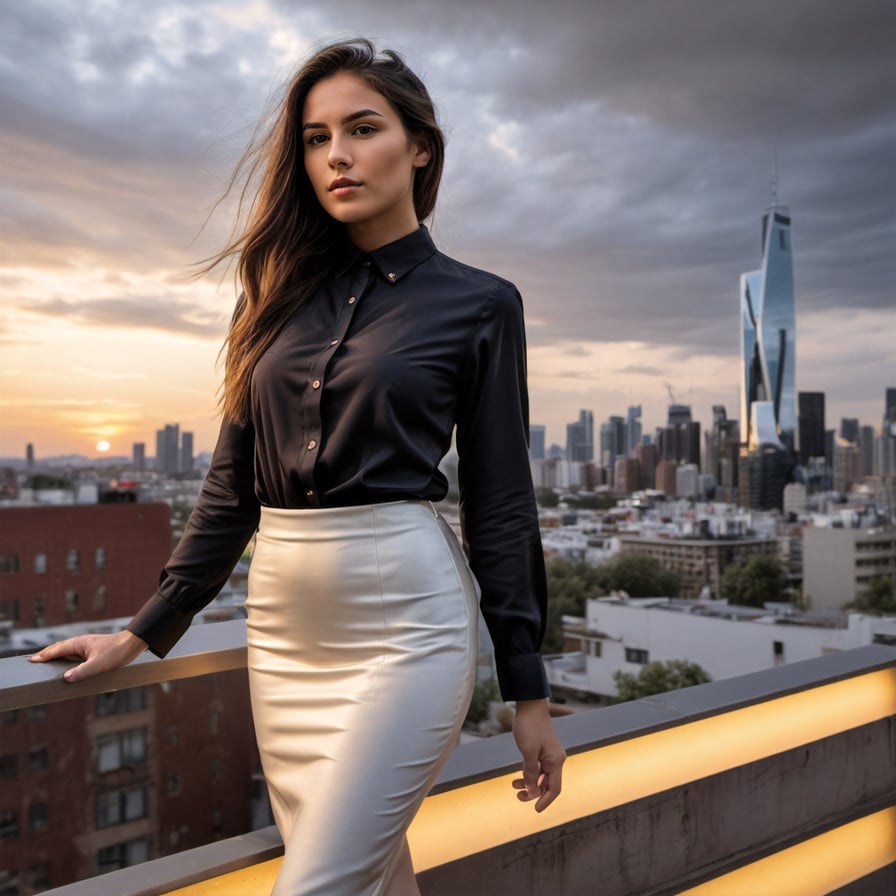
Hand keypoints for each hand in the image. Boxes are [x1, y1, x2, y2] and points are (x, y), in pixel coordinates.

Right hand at [28, 630, 147, 682]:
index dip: (43, 656)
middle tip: (33, 660)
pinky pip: (75, 654)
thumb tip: (65, 678)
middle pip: (59, 648)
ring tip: (46, 661)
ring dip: (56, 655)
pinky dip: (66, 657)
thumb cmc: (117, 653)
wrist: (133, 644)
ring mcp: (87, 646)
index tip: (30, 660)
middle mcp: (81, 643)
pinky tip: (67, 663)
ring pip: (67, 651)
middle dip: (46, 654)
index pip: (56, 650)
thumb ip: (82, 672)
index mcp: (78, 643)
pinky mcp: (93, 650)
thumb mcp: (99, 665)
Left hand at [511, 698, 565, 811]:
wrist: (529, 705)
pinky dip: (529, 774)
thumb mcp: (528, 752)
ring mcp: (550, 755)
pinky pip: (538, 769)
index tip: (536, 810)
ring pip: (542, 777)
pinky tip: (517, 778)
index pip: (554, 788)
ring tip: (514, 786)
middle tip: (518, 798)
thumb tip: (532, 791)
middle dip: (534, 793)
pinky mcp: (543, 751)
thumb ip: (531, 773)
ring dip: (530, 784)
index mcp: (556, 761)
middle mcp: (556, 760)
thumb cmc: (530, 726)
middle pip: (548, 785)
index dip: (546, 801)